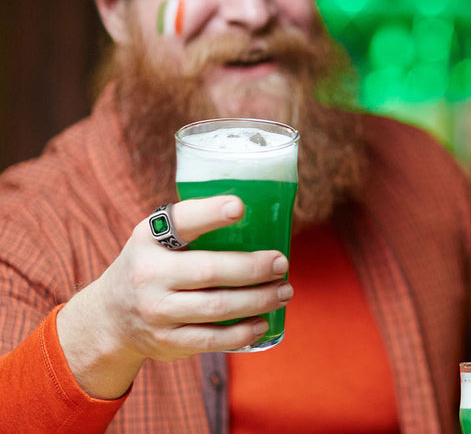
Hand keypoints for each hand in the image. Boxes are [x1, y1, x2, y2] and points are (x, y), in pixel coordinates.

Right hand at [56, 196, 292, 398]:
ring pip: (217, 307)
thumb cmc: (150, 266)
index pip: (181, 222)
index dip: (210, 213)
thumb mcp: (156, 238)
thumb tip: (257, 210)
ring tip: (284, 291)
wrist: (108, 318)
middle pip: (209, 271)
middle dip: (253, 268)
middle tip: (281, 263)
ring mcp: (156, 312)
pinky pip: (212, 339)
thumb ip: (193, 225)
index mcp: (149, 240)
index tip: (239, 207)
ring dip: (258, 300)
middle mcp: (148, 275)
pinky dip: (242, 332)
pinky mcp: (167, 341)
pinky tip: (263, 322)